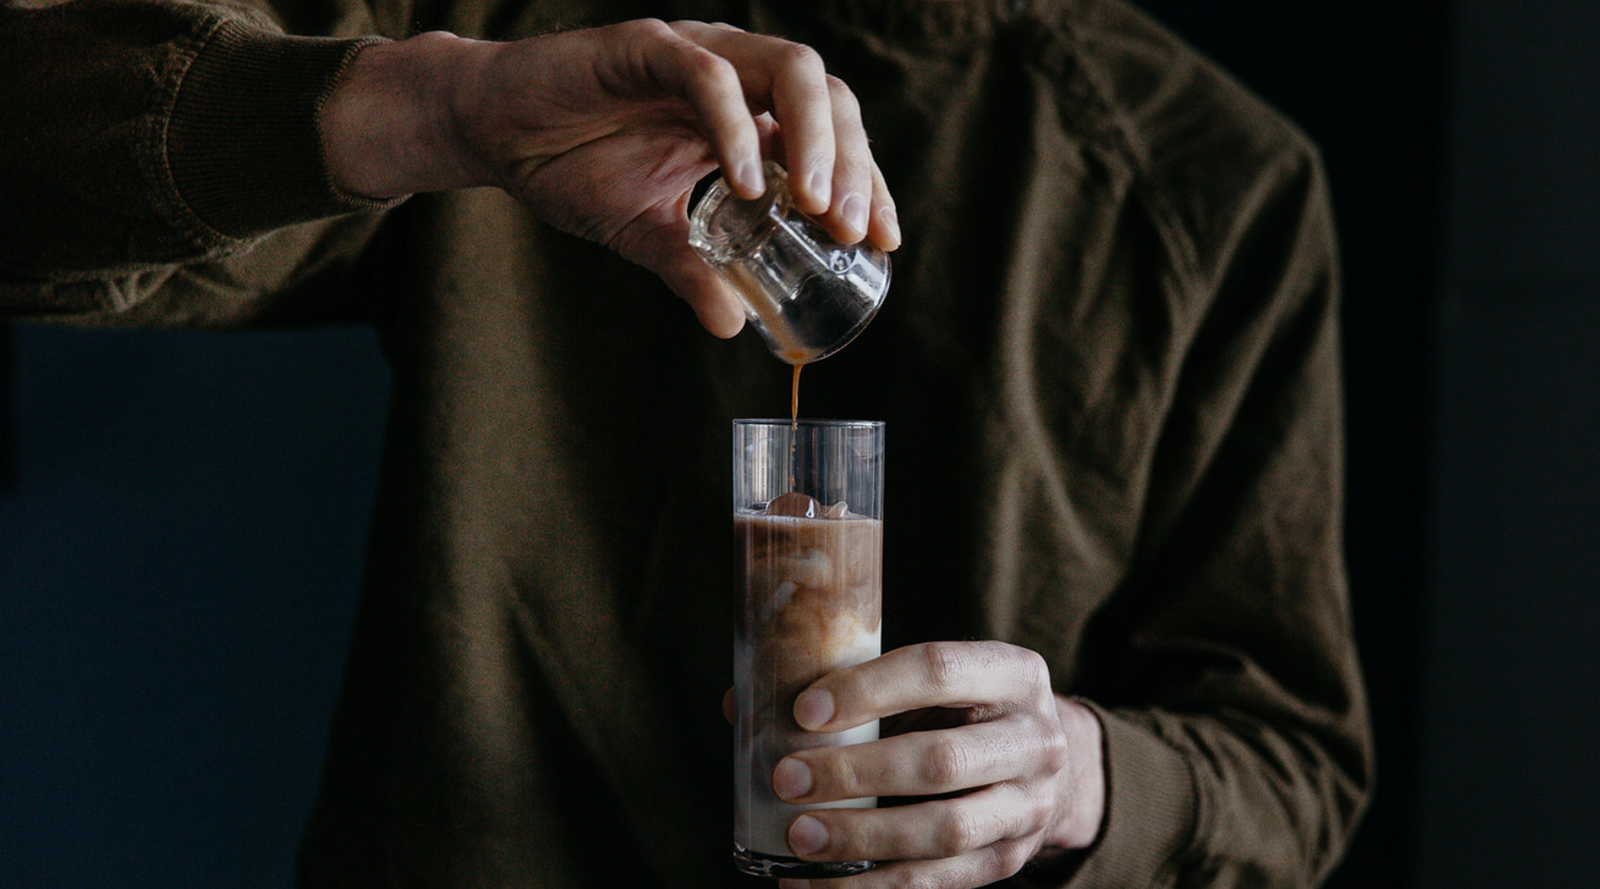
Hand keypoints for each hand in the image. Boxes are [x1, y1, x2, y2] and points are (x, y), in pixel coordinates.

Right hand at [321, 21, 899, 335]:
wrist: (491, 129)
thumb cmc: (572, 168)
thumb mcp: (646, 234)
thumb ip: (693, 271)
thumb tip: (731, 328)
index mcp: (749, 115)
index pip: (834, 138)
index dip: (870, 185)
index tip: (886, 242)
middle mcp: (736, 74)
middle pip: (830, 98)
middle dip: (857, 165)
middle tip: (858, 232)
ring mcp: (696, 53)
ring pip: (787, 69)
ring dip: (817, 137)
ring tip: (821, 206)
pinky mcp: (644, 44)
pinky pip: (705, 74)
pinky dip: (735, 126)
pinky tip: (748, 183)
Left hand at [771, 641, 1104, 888]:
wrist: (1051, 766)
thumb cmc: (963, 712)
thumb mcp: (932, 684)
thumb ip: (851, 688)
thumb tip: (739, 704)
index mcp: (1013, 674)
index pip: (938, 670)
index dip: (868, 689)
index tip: (803, 710)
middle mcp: (1034, 740)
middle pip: (940, 762)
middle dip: (855, 774)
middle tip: (786, 779)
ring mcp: (1028, 807)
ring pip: (944, 831)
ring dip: (863, 838)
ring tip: (799, 838)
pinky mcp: (1008, 861)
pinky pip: (939, 883)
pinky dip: (874, 888)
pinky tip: (816, 887)